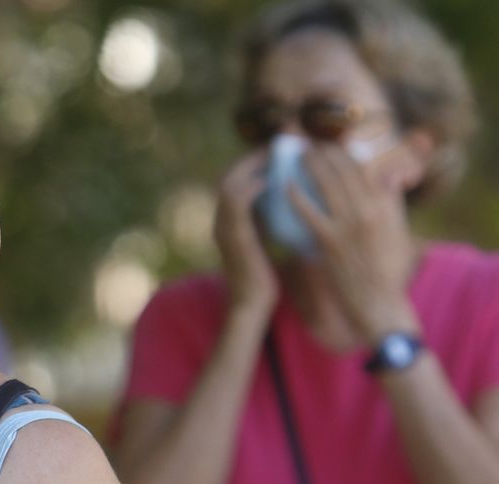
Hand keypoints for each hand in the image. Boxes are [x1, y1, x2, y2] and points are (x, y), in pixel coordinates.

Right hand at [214, 152, 279, 319]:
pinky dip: (252, 186)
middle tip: (279, 145)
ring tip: (276, 156)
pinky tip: (271, 179)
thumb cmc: (265, 280)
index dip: (253, 163)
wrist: (252, 308)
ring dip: (252, 166)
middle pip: (229, 176)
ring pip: (229, 184)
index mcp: (230, 223)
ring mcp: (223, 230)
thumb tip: (292, 201)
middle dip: (252, 158)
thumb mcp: (267, 243)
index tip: (279, 151)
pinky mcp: (233, 237)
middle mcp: (221, 223)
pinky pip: (238, 203)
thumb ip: (270, 222)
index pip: (235, 181)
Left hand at [292, 144, 420, 340]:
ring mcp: (349, 226)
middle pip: (344, 171)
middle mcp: (369, 211)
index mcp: (385, 206)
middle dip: (325, 153)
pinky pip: (310, 214)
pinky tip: (285, 186)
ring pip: (328, 186)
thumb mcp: (396, 230)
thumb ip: (390, 200)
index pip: (363, 168)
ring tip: (297, 156)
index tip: (328, 143)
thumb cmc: (386, 269)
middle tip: (307, 145)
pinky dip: (298, 197)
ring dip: (311, 166)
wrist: (377, 303)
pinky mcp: (330, 243)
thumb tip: (388, 172)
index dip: (343, 152)